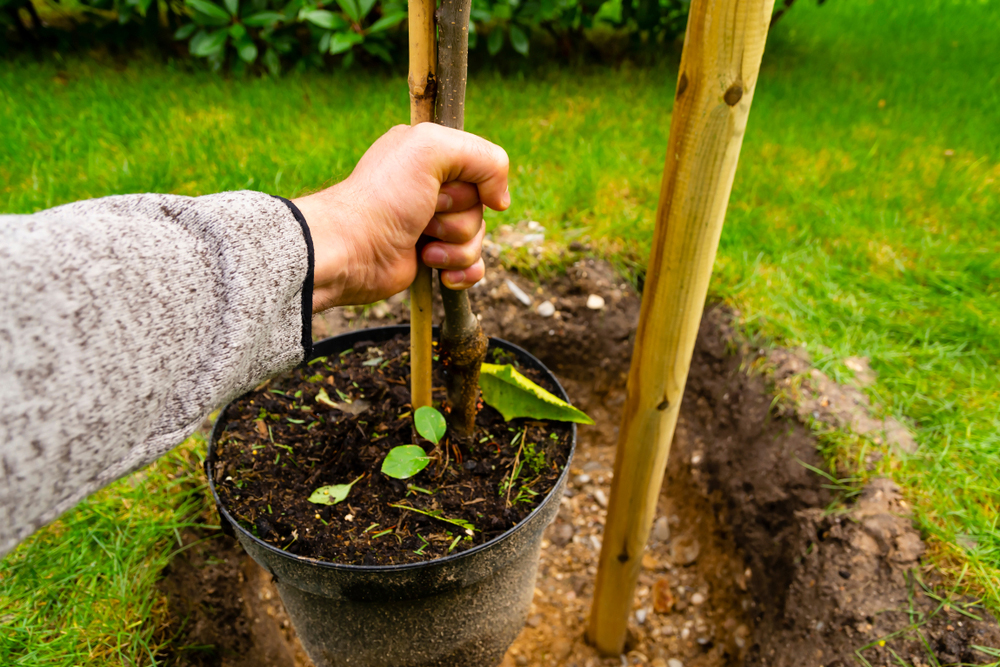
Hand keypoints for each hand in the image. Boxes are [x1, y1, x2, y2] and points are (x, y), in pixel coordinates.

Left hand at [292, 124, 510, 311]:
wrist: (352, 249)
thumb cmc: (384, 196)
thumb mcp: (432, 149)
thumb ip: (483, 158)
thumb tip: (501, 201)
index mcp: (430, 155)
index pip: (482, 165)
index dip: (474, 180)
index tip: (444, 185)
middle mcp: (432, 187)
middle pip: (481, 205)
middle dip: (459, 216)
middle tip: (424, 214)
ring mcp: (432, 225)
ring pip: (479, 237)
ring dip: (456, 246)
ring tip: (423, 245)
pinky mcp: (433, 258)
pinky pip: (473, 266)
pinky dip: (463, 271)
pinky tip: (441, 272)